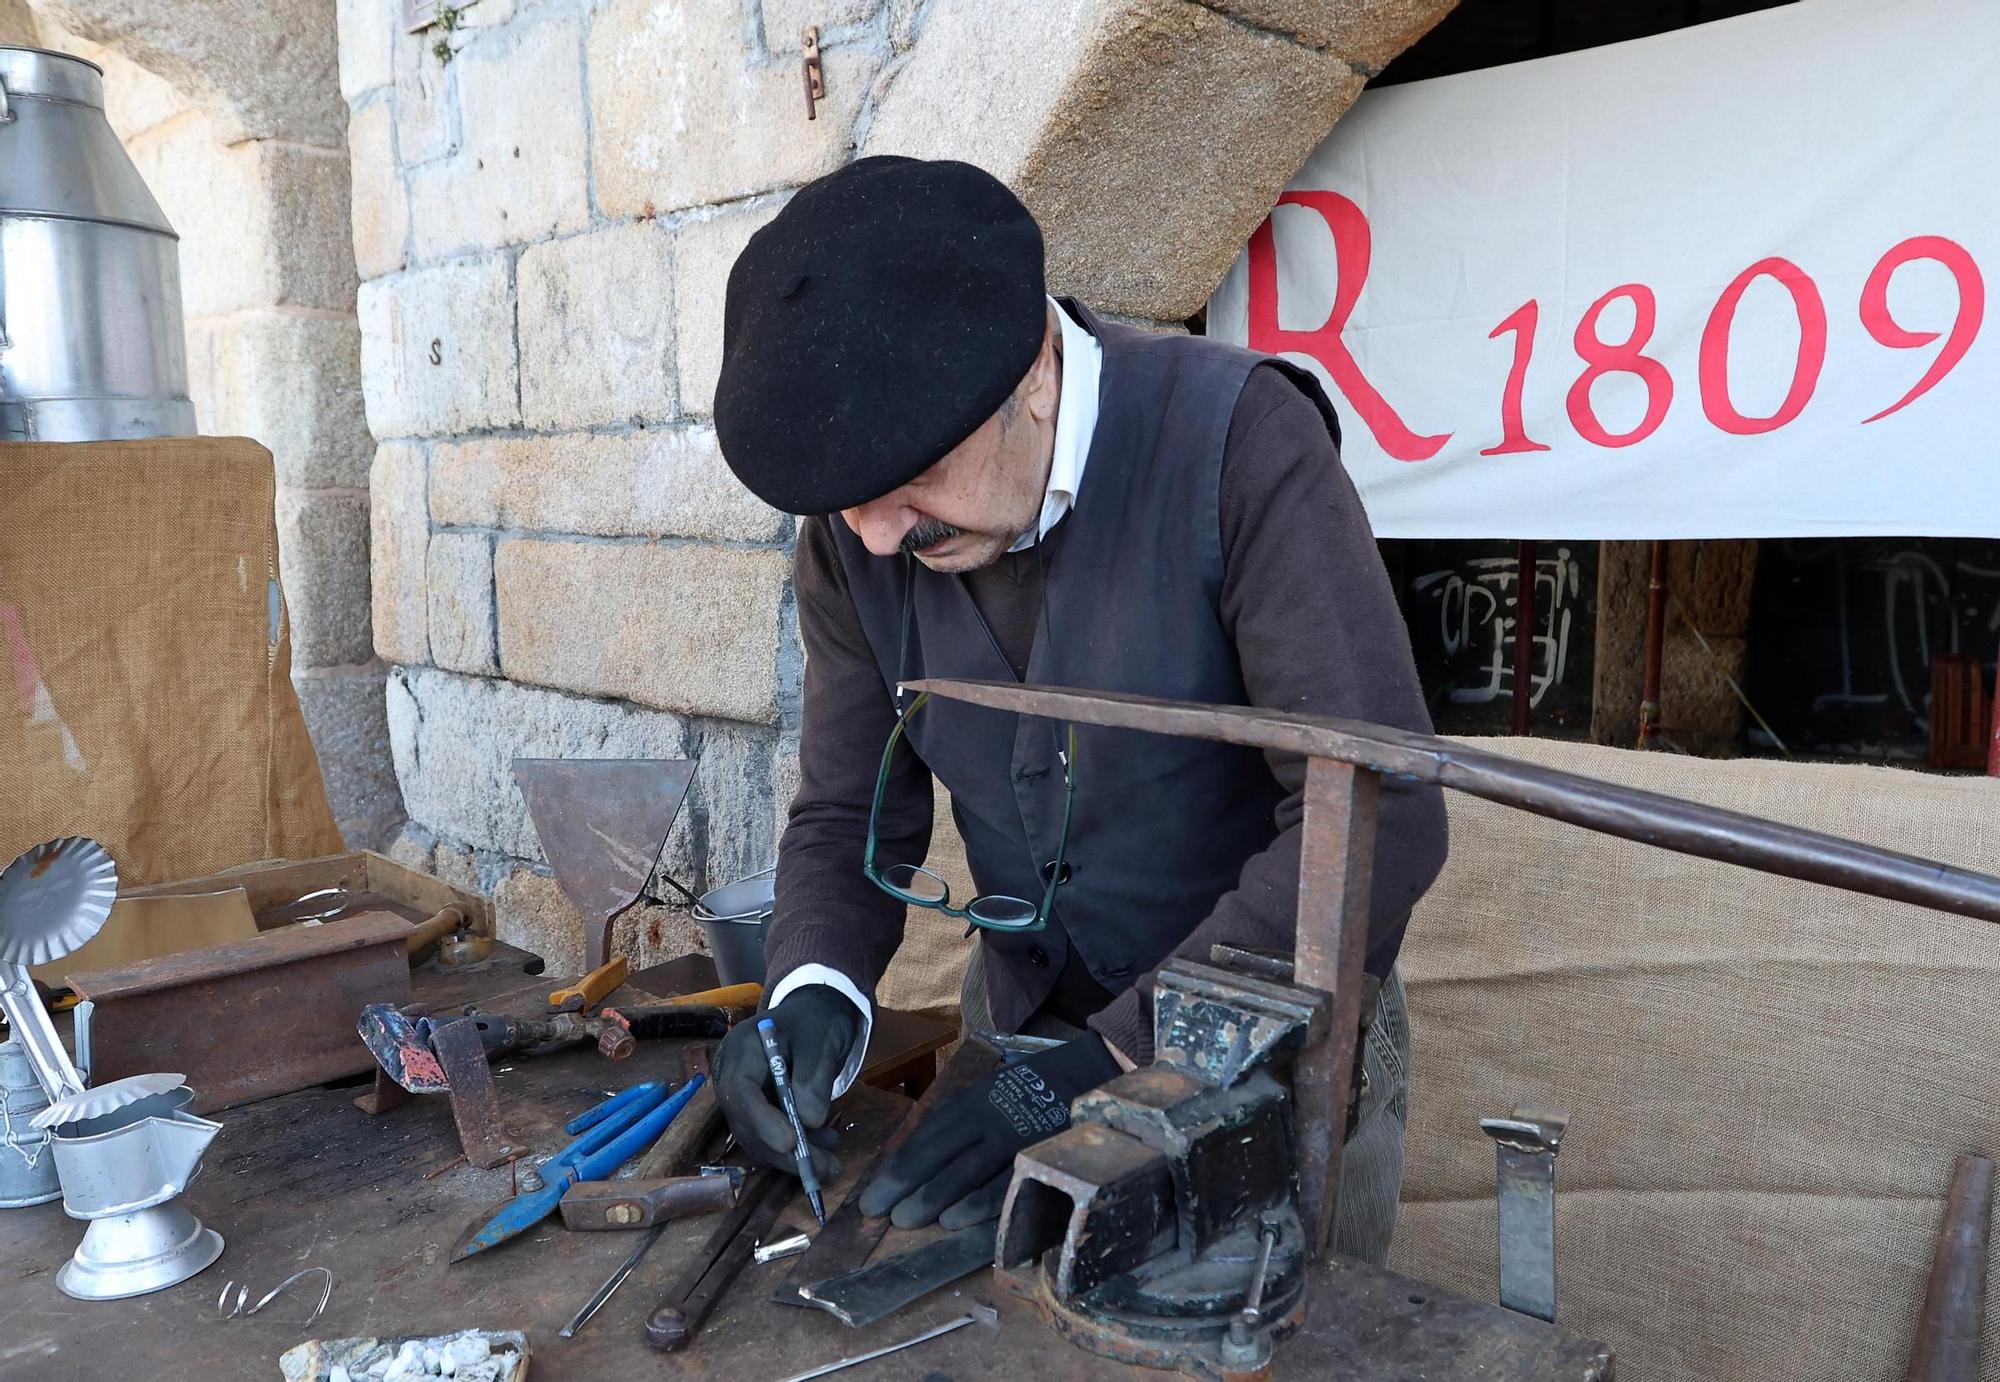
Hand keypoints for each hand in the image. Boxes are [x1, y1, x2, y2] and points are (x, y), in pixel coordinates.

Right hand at [714, 986, 859, 1179]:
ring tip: (831, 1164)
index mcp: (742, 1049)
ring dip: (793, 1157)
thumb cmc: (816, 1020)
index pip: (741, 1090)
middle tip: (821, 1168)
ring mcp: (745, 1096)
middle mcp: (735, 1076)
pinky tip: (825, 1147)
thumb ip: (814, 1076)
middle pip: (747, 1122)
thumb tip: (811, 1120)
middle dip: (783, 1150)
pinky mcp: (759, 1110)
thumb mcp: (822, 1039)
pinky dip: (797, 1148)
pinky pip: (770, 1135)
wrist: (814, 1013)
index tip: (791, 1143)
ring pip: (758, 1137)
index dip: (762, 1120)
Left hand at [857, 1035, 1119, 1229]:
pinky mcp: (1034, 1155)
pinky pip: (1002, 1184)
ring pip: (962, 1171)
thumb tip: (921, 1158)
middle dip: (902, 1183)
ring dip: (930, 1197)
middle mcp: (984, 1117)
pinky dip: (976, 1204)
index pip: (925, 1137)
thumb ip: (962, 1121)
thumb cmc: (1031, 1092)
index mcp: (970, 1102)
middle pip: (934, 1153)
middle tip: (876, 1210)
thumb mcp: (990, 1095)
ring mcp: (1010, 1136)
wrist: (1085, 1073)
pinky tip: (952, 1221)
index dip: (897, 1165)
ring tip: (904, 1220)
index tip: (873, 1191)